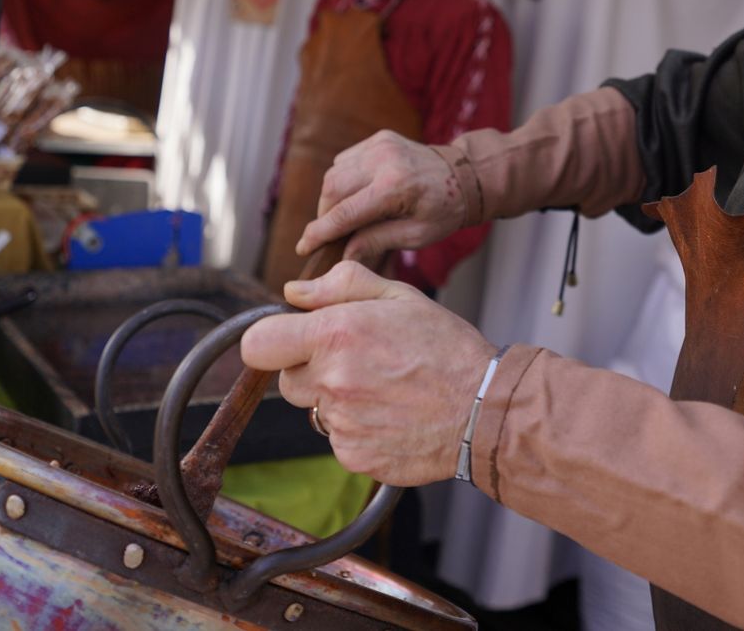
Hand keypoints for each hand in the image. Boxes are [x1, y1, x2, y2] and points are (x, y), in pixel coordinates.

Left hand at [240, 261, 497, 485]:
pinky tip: (393, 416)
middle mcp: (331, 381)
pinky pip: (339, 440)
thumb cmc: (447, 348)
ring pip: (316, 411)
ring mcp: (341, 424)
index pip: (259, 344)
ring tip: (386, 390)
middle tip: (360, 363)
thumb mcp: (399, 297)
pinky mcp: (354, 457)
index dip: (274, 341)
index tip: (293, 341)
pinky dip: (359, 430)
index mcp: (336, 335)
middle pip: (287, 381)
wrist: (483, 409)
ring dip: (339, 401)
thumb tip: (294, 292)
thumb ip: (340, 286)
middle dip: (313, 371)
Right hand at [299, 130, 466, 266]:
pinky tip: (356, 195)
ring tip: (343, 218)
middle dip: (323, 215)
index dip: (319, 232)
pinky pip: (346, 161)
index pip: (344, 213)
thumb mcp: (416, 235)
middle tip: (327, 235)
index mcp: (395, 187)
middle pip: (331, 189)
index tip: (302, 248)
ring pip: (334, 173)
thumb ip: (377, 242)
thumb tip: (343, 254)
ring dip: (331, 198)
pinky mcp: (379, 138)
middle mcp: (384, 160)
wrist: (465, 175)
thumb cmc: (445, 210)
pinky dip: (343, 180)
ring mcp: (380, 145)